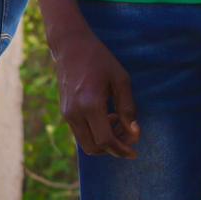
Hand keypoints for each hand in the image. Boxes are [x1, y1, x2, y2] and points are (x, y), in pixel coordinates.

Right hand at [52, 19, 139, 157]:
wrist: (71, 47)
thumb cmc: (100, 60)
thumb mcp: (121, 80)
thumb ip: (128, 108)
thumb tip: (134, 132)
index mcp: (90, 105)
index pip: (105, 140)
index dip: (122, 149)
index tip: (135, 151)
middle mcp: (74, 113)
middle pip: (94, 148)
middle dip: (114, 148)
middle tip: (130, 134)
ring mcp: (66, 114)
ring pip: (85, 143)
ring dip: (105, 141)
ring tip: (120, 121)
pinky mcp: (64, 112)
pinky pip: (81, 132)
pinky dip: (96, 132)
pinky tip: (109, 116)